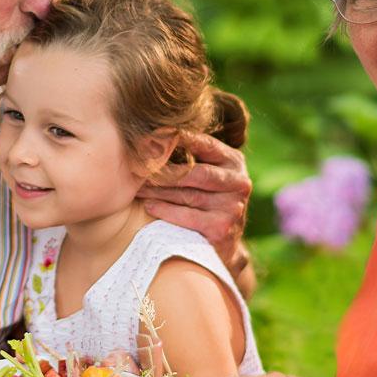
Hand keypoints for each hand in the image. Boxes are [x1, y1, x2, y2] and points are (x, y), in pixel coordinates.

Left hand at [140, 130, 251, 264]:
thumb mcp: (208, 174)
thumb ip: (193, 155)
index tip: (152, 134)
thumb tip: (155, 131)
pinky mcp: (222, 229)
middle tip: (138, 166)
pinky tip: (148, 205)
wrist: (223, 245)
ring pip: (188, 195)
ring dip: (158, 190)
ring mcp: (233, 207)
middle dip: (164, 170)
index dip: (179, 138)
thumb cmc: (206, 201)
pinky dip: (165, 210)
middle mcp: (239, 182)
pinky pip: (188, 217)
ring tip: (137, 186)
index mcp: (234, 162)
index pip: (205, 144)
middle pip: (196, 173)